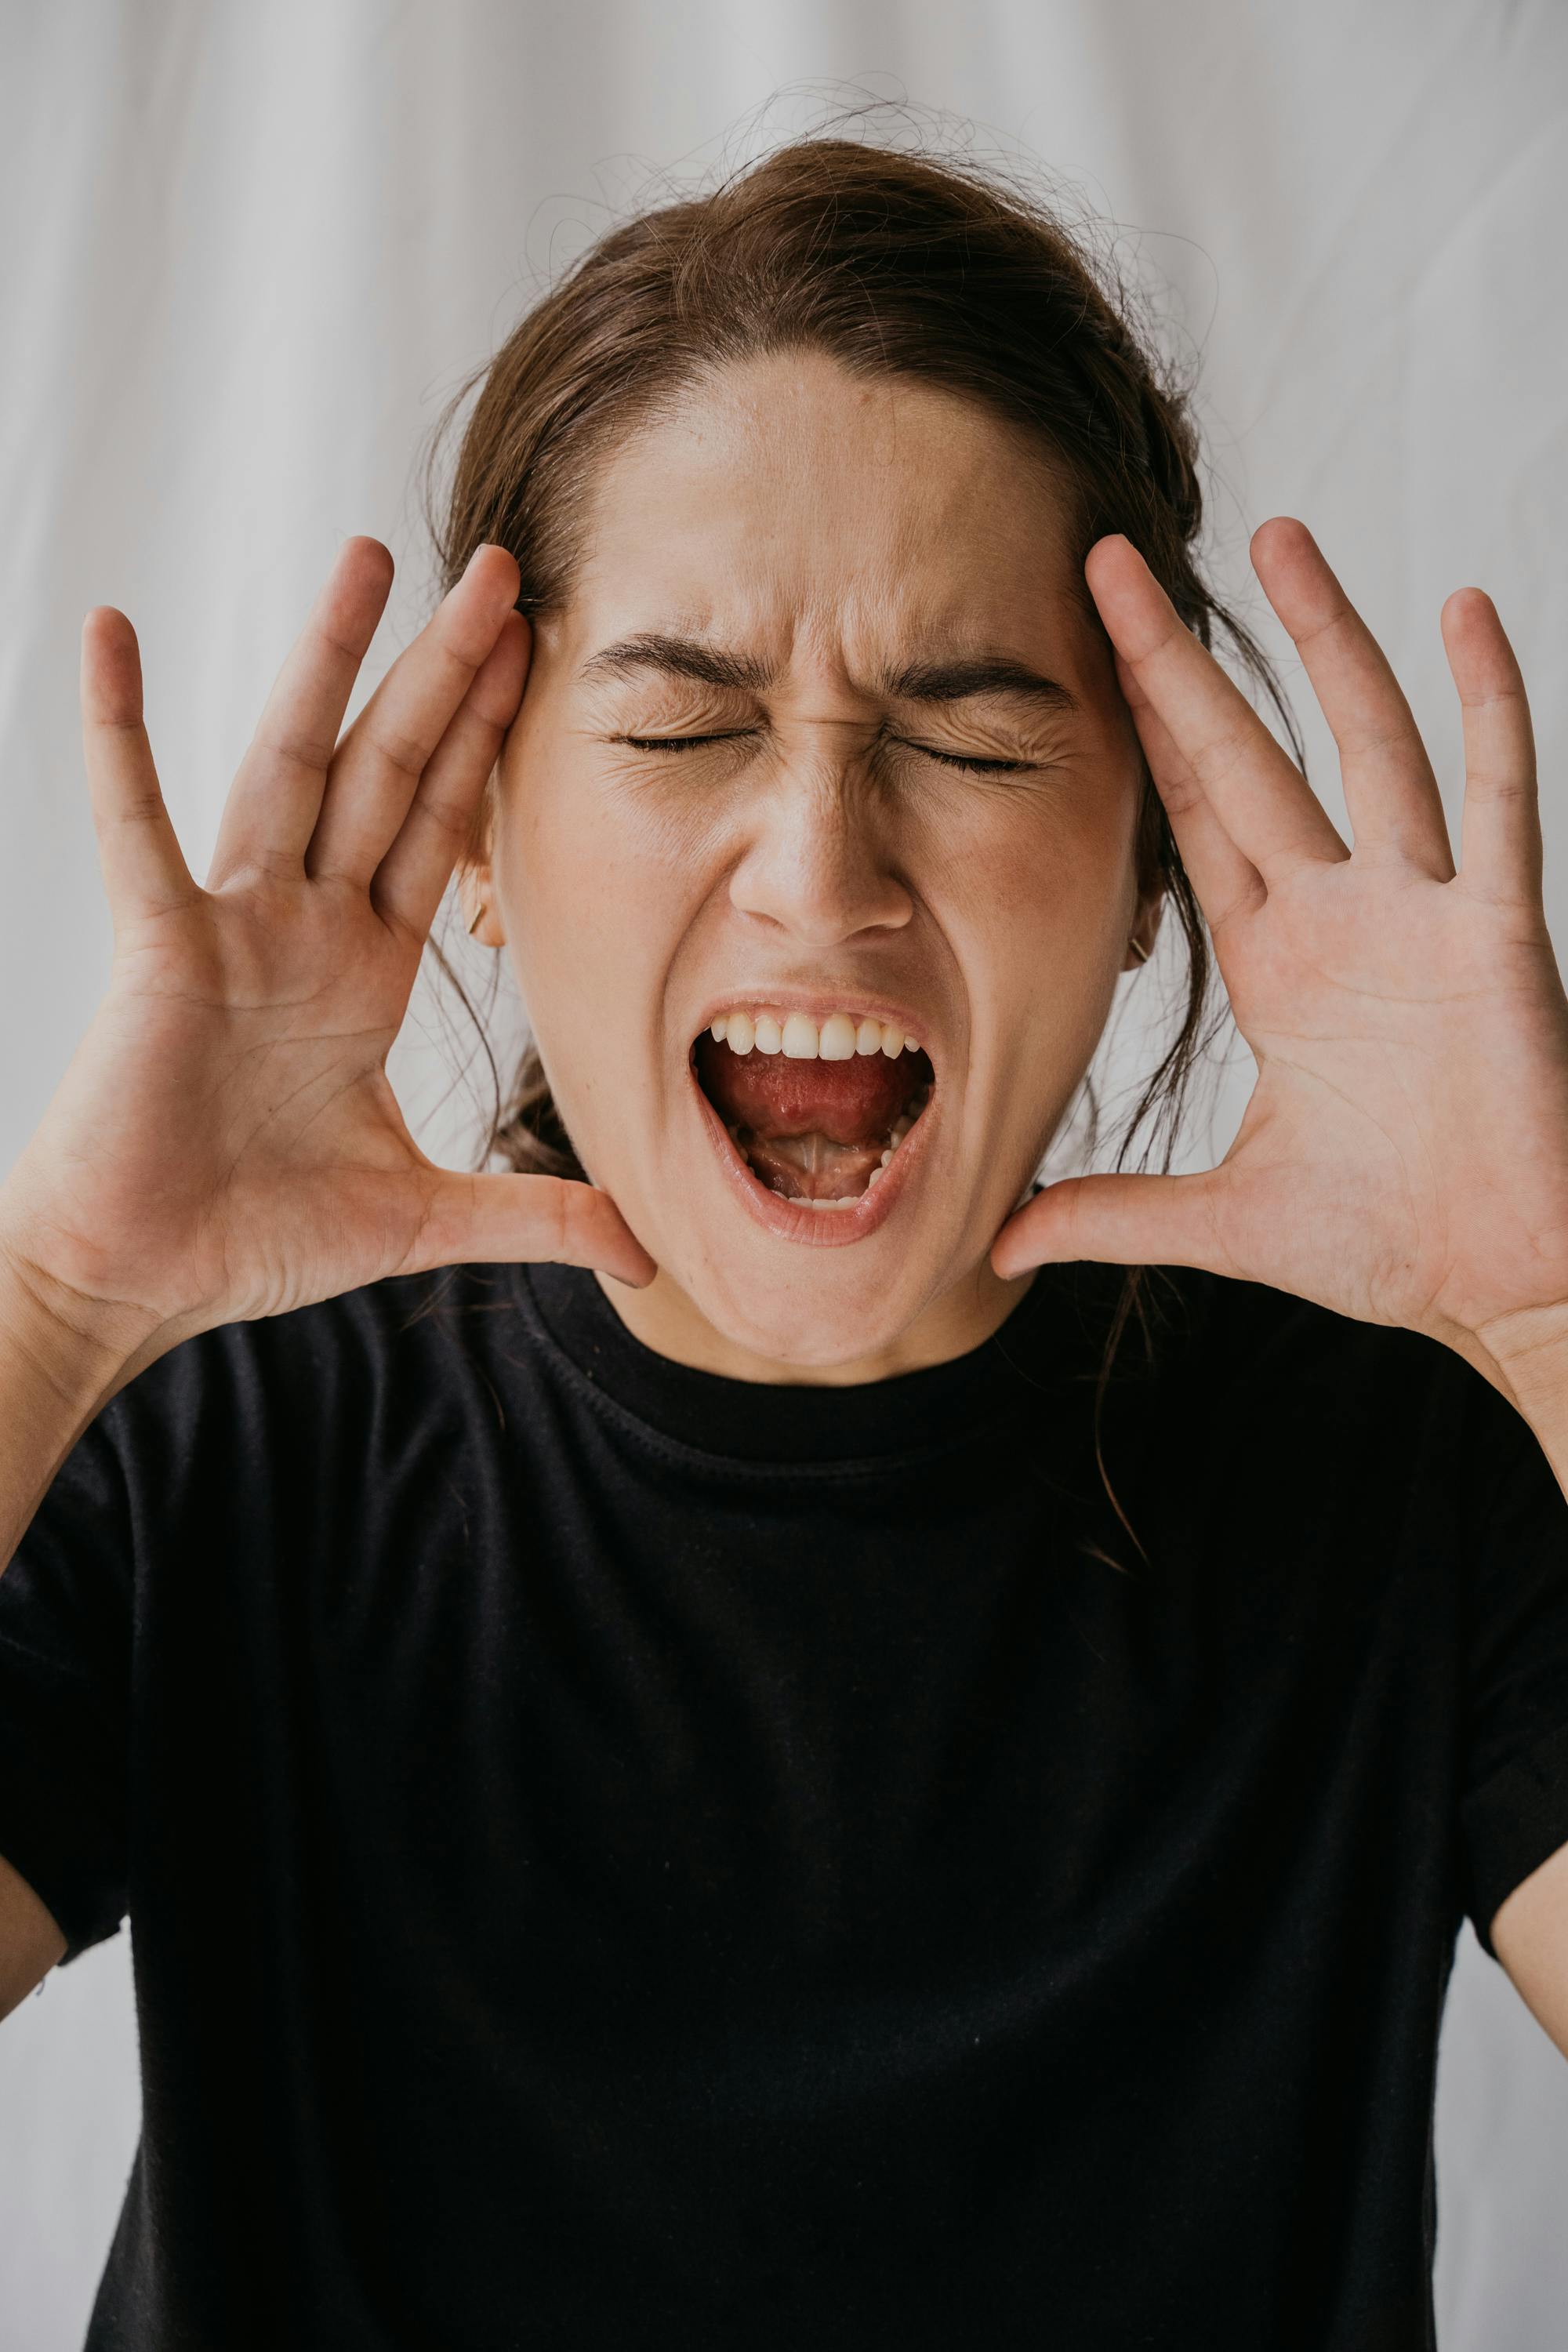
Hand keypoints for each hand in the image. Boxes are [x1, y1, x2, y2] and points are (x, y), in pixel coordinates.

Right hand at [1, 537, 653, 1352]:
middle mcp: (306, 929)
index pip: (441, 828)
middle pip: (388, 769)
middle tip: (497, 567)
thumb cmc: (253, 1238)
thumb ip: (532, 1217)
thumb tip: (644, 1250)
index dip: (489, 741)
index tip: (537, 652)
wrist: (138, 1279)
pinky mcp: (162, 949)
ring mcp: (232, 927)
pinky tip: (113, 634)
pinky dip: (120, 733)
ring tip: (369, 557)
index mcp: (365, 971)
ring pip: (292, 767)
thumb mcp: (421, 1218)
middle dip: (444, 671)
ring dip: (328, 663)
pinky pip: (138, 825)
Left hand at [992, 518, 1567, 1389]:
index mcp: (1277, 967)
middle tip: (1113, 560)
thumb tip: (999, 1239)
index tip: (1086, 652)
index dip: (1142, 735)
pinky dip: (1490, 703)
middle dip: (1181, 662)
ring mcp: (1424, 912)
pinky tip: (1463, 610)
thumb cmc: (1386, 1243)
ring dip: (1324, 641)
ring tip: (1275, 534)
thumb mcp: (1224, 1219)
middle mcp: (1343, 917)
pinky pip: (1501, 797)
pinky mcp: (1499, 932)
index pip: (1193, 820)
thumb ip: (1113, 1213)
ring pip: (1368, 743)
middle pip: (1248, 757)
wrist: (1499, 1278)